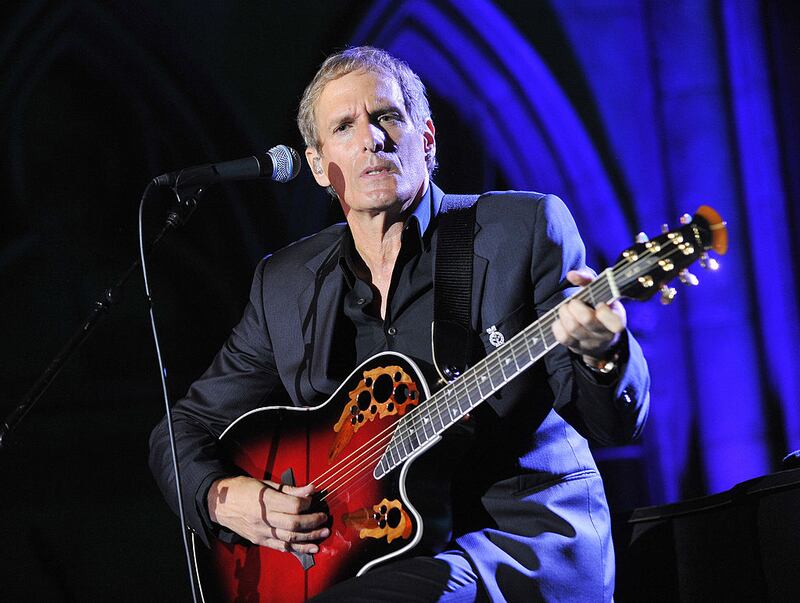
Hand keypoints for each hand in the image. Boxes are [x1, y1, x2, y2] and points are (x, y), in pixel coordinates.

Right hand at [207, 475, 328, 553]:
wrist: (219, 504)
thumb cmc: (243, 489)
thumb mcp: (265, 484)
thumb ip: (289, 489)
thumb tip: (310, 489)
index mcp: (265, 500)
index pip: (293, 505)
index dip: (307, 503)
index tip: (313, 500)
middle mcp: (263, 518)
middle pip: (294, 523)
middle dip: (313, 521)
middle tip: (324, 518)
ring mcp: (261, 531)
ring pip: (290, 537)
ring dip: (310, 537)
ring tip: (324, 533)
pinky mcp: (259, 540)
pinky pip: (281, 547)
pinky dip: (297, 548)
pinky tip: (310, 548)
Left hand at [551, 269, 625, 363]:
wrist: (600, 336)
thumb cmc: (599, 306)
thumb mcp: (600, 290)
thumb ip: (587, 279)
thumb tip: (571, 275)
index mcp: (617, 319)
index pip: (614, 321)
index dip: (603, 310)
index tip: (598, 303)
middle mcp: (605, 334)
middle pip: (587, 320)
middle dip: (575, 306)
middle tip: (573, 302)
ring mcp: (590, 343)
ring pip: (572, 328)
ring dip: (564, 314)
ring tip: (565, 309)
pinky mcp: (576, 348)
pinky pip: (562, 338)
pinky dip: (557, 326)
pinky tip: (561, 320)